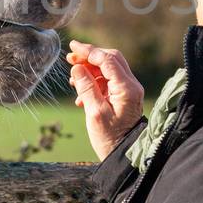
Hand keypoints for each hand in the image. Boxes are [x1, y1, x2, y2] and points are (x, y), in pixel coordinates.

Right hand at [67, 41, 143, 159]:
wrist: (124, 154)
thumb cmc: (109, 138)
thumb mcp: (94, 113)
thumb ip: (86, 88)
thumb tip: (77, 67)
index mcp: (126, 88)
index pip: (107, 60)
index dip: (89, 51)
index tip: (73, 47)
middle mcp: (131, 86)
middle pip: (111, 59)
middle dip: (90, 56)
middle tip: (70, 58)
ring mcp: (129, 91)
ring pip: (109, 69)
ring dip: (90, 70)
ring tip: (73, 79)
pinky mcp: (124, 96)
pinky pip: (108, 81)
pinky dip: (94, 81)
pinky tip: (81, 95)